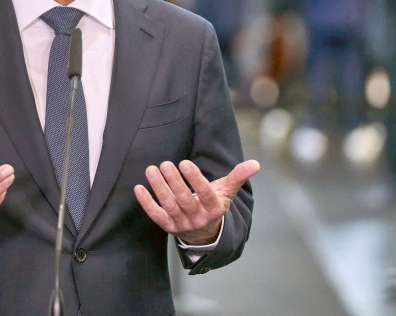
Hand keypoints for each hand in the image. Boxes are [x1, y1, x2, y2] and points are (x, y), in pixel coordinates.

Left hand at [134, 159, 259, 244]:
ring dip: (159, 188)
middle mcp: (198, 218)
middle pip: (184, 200)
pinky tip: (138, 188)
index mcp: (214, 208)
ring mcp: (182, 224)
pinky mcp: (168, 227)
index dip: (195, 179)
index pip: (205, 194)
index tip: (184, 163)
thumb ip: (238, 176)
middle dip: (174, 181)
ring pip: (169, 206)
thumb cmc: (213, 204)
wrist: (205, 233)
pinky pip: (156, 215)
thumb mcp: (226, 191)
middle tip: (165, 164)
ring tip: (152, 170)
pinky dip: (146, 203)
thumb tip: (256, 163)